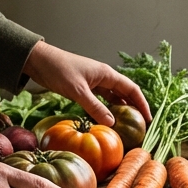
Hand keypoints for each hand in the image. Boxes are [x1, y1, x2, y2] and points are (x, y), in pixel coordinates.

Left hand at [22, 41, 151, 126]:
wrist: (38, 60)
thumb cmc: (58, 70)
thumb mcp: (78, 91)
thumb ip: (95, 107)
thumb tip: (112, 123)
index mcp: (107, 74)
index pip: (132, 89)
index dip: (142, 104)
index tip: (148, 119)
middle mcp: (104, 77)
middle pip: (125, 94)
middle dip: (134, 108)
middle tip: (140, 125)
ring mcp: (94, 82)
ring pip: (113, 98)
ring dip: (120, 110)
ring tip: (126, 126)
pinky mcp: (84, 88)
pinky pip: (101, 100)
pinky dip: (105, 110)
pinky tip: (106, 120)